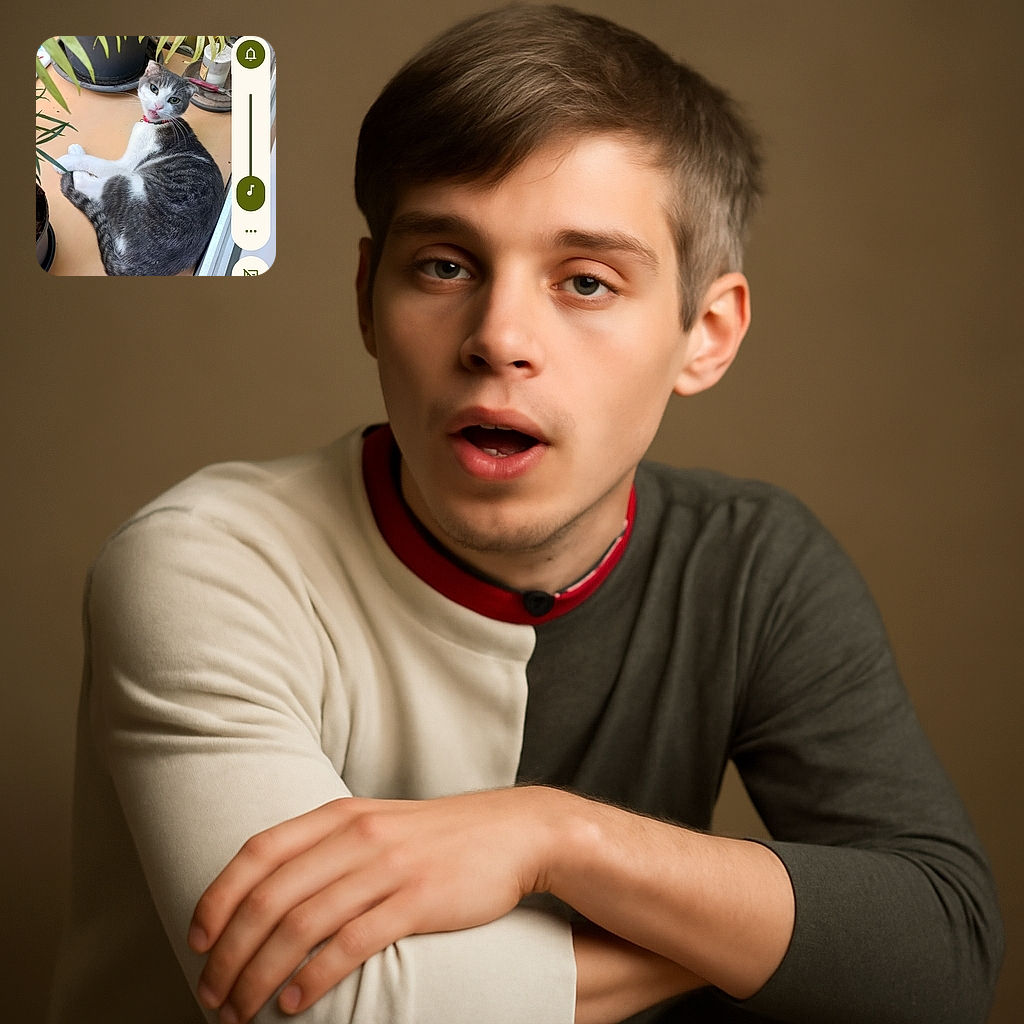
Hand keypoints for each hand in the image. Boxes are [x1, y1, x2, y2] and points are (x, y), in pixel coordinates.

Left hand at [189, 788, 557, 1021]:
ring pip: (300, 927)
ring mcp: (386, 867)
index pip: (257, 853)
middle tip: (211, 994)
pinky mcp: (415, 900)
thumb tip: (271, 894)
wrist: (511, 833)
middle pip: (269, 898)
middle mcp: (355, 836)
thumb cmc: (437, 838)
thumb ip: (327, 847)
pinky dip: (313, 980)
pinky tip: (294, 1004)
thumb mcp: (376, 824)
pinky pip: (349, 945)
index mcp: (339, 815)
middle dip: (229, 953)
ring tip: (241, 1012)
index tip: (196, 940)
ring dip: (260, 976)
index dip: (217, 898)